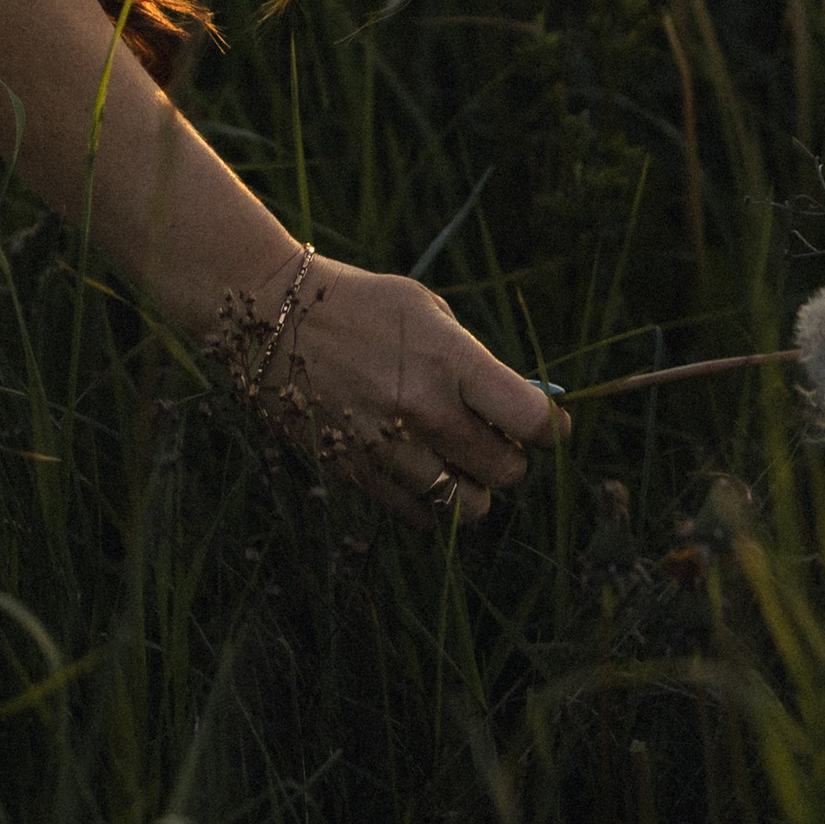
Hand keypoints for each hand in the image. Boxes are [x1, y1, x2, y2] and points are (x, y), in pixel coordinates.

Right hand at [251, 259, 561, 527]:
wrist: (273, 320)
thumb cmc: (360, 304)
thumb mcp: (425, 309)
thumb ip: (476, 361)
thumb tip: (527, 408)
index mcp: (446, 360)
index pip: (529, 419)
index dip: (551, 429)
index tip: (550, 427)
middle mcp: (422, 411)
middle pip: (506, 472)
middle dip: (511, 456)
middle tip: (493, 434)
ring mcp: (389, 450)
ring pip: (468, 507)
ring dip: (473, 486)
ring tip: (457, 457)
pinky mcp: (359, 477)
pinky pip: (421, 518)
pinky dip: (431, 503)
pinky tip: (420, 467)